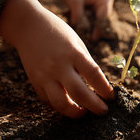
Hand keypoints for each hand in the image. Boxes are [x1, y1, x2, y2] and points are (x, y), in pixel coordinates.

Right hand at [0, 0, 113, 117]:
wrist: (28, 27)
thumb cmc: (58, 33)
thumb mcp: (76, 43)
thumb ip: (86, 64)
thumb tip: (98, 87)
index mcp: (73, 53)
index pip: (94, 75)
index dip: (105, 89)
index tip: (111, 97)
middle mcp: (58, 66)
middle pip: (78, 93)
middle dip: (94, 106)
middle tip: (104, 111)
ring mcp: (45, 76)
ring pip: (60, 103)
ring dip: (75, 113)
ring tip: (84, 112)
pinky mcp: (35, 82)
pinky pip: (49, 100)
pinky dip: (60, 106)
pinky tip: (69, 105)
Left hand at [52, 0, 114, 39]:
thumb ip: (78, 14)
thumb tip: (80, 30)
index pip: (103, 18)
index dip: (98, 30)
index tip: (92, 40)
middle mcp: (107, 0)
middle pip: (102, 20)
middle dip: (95, 30)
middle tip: (89, 43)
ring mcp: (103, 2)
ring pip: (98, 19)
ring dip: (92, 27)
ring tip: (86, 38)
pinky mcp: (97, 4)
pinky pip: (94, 16)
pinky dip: (89, 22)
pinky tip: (83, 30)